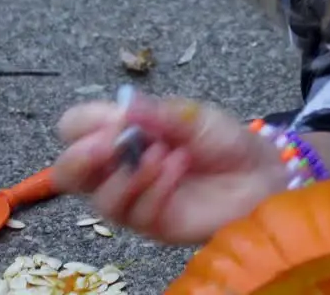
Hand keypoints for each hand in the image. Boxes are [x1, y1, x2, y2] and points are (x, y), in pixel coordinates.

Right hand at [53, 90, 287, 244]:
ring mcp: (134, 198)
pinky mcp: (153, 224)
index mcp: (121, 132)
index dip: (84, 124)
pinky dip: (154, 189)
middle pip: (68, 173)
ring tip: (163, 154)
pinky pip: (136, 214)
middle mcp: (118, 167)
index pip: (75, 127)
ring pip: (99, 199)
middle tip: (110, 145)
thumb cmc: (225, 141)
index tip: (113, 120)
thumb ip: (160, 113)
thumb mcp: (195, 117)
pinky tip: (177, 169)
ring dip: (128, 175)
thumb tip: (124, 105)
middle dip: (81, 159)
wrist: (261, 174)